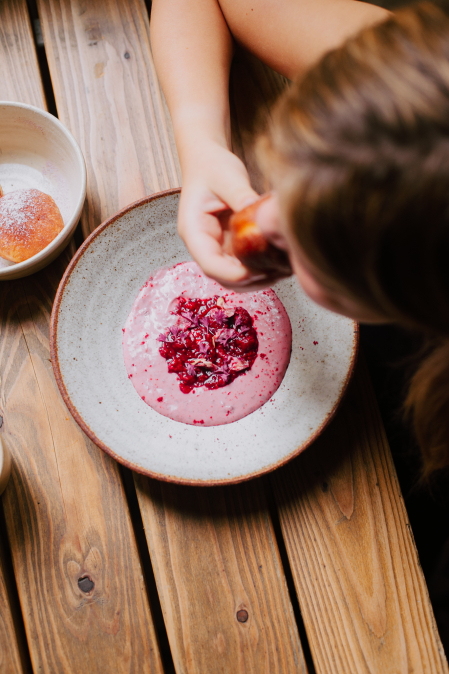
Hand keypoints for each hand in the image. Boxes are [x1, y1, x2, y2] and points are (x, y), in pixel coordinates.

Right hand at [178, 142, 268, 289]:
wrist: (207, 161)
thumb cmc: (213, 167)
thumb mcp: (226, 177)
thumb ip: (241, 196)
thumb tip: (259, 214)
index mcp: (194, 231)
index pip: (210, 265)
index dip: (234, 274)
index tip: (259, 270)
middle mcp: (203, 246)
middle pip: (224, 278)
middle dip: (252, 280)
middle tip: (280, 271)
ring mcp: (217, 249)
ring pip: (236, 278)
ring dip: (260, 278)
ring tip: (285, 267)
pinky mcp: (230, 247)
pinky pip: (245, 266)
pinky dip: (262, 267)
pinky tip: (282, 259)